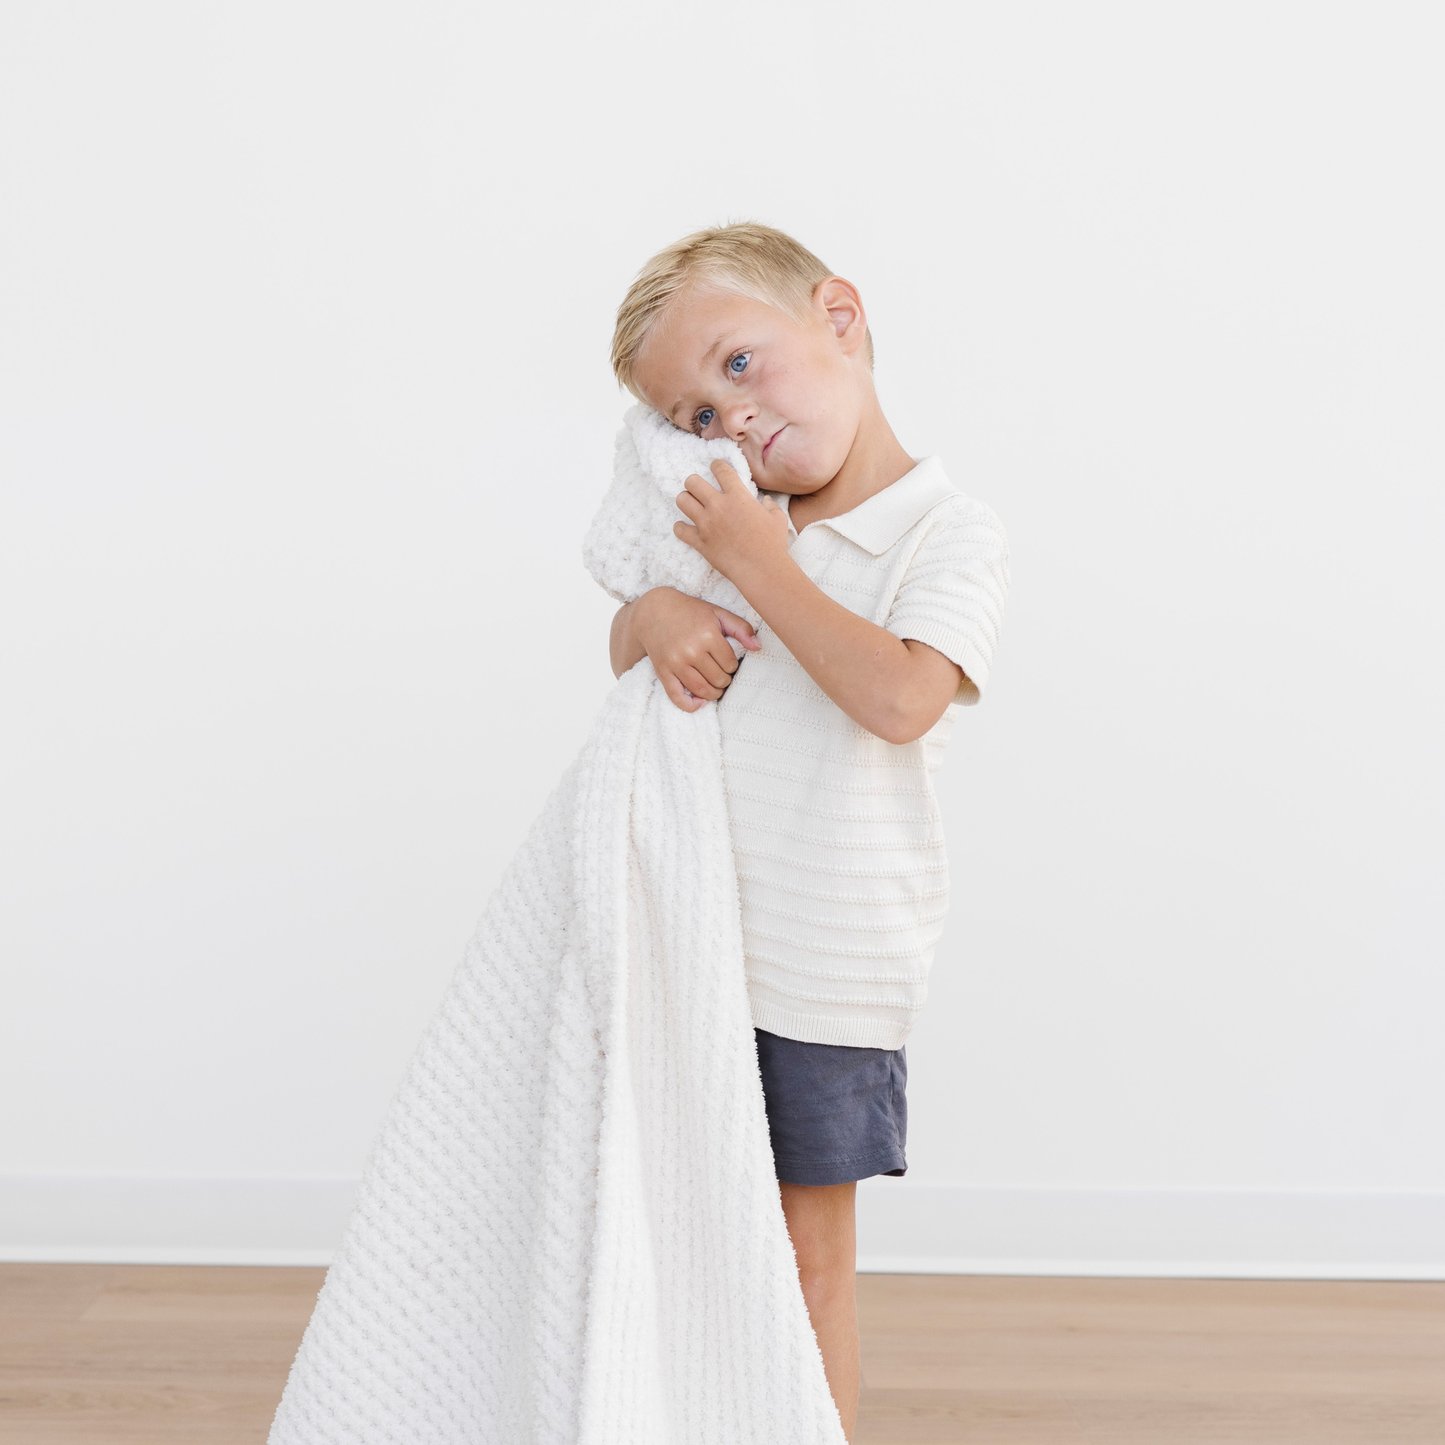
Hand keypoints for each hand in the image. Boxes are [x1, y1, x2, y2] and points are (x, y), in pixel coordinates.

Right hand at [629, 587, 759, 712]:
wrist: (654, 612)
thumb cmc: (690, 612)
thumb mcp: (718, 613)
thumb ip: (741, 628)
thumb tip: (758, 648)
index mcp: (707, 635)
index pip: (730, 664)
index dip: (733, 666)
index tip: (728, 661)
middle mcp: (691, 651)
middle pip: (719, 680)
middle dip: (724, 680)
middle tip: (721, 673)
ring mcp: (676, 663)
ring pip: (703, 690)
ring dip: (714, 693)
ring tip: (715, 687)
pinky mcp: (663, 672)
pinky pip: (677, 697)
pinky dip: (691, 705)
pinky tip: (700, 702)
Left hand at [673, 460, 790, 585]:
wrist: (761, 569)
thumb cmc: (772, 544)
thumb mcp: (778, 519)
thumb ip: (770, 506)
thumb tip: (766, 501)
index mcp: (738, 496)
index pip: (721, 470)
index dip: (716, 465)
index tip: (715, 466)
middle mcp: (718, 506)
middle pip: (692, 482)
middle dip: (693, 482)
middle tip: (698, 488)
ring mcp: (706, 524)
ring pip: (682, 501)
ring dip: (685, 500)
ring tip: (691, 505)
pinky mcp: (700, 542)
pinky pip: (680, 530)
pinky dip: (680, 528)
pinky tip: (685, 528)